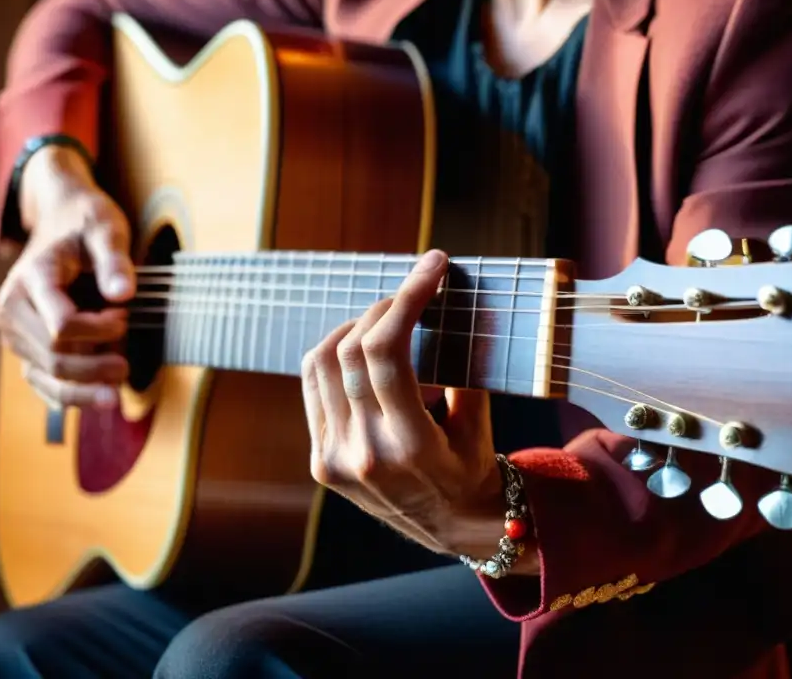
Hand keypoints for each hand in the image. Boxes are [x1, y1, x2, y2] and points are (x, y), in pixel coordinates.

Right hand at [0, 145, 134, 408]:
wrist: (62, 223)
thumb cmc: (86, 224)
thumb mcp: (107, 229)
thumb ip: (115, 260)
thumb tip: (123, 294)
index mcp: (32, 278)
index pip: (61, 326)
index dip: (99, 331)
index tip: (124, 319)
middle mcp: (12, 308)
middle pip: (54, 356)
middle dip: (94, 366)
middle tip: (127, 364)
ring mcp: (15, 332)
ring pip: (46, 377)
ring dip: (85, 387)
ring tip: (118, 387)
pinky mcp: (24, 347)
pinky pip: (43, 383)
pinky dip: (73, 394)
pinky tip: (99, 398)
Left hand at [300, 249, 509, 559]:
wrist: (451, 527)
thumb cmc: (472, 469)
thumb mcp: (477, 422)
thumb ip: (460, 366)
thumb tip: (450, 302)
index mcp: (409, 447)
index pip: (388, 353)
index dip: (407, 298)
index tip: (433, 265)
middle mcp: (363, 455)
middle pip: (351, 350)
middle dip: (384, 306)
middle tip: (413, 291)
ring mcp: (334, 460)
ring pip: (321, 362)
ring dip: (354, 326)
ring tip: (388, 319)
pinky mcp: (321, 461)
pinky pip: (313, 387)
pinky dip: (335, 355)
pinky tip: (362, 348)